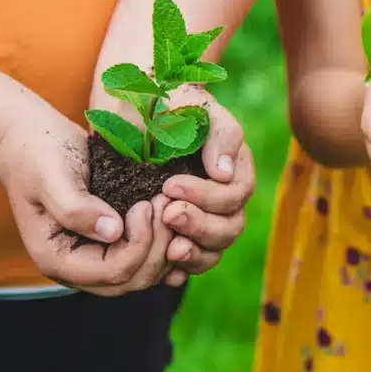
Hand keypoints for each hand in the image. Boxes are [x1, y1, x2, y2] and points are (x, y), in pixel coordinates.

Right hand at [0, 111, 173, 295]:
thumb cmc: (38, 155)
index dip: (140, 243)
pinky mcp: (114, 246)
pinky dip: (168, 247)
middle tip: (165, 203)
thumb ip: (75, 207)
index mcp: (57, 260)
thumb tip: (113, 232)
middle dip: (158, 245)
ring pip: (146, 274)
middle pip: (134, 280)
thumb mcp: (50, 175)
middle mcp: (79, 268)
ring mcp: (97, 259)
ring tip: (171, 205)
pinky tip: (179, 223)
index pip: (113, 273)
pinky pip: (149, 261)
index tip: (147, 204)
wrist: (34, 144)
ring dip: (166, 244)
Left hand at [89, 84, 253, 286]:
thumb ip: (217, 135)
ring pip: (215, 249)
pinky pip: (192, 260)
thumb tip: (225, 173)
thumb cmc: (166, 100)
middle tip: (166, 214)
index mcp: (236, 168)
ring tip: (168, 250)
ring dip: (194, 253)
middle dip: (199, 225)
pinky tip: (164, 270)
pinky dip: (181, 268)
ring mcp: (204, 217)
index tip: (169, 184)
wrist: (134, 106)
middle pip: (230, 227)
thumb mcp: (193, 108)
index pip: (235, 195)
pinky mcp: (180, 232)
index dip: (206, 196)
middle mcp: (225, 197)